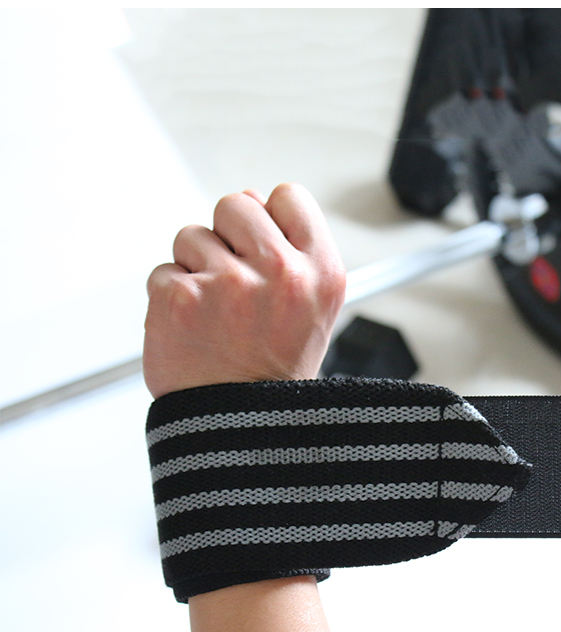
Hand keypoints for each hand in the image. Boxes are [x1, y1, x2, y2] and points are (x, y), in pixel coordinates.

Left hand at [143, 184, 344, 398]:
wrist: (242, 430)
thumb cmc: (274, 371)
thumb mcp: (314, 310)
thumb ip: (293, 251)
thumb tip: (252, 199)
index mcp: (322, 273)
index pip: (288, 196)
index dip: (271, 219)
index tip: (264, 250)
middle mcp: (281, 272)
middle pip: (236, 203)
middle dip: (228, 238)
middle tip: (237, 287)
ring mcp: (229, 284)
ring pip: (193, 235)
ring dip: (196, 270)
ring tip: (216, 315)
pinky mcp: (181, 298)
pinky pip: (163, 271)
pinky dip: (171, 299)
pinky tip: (194, 329)